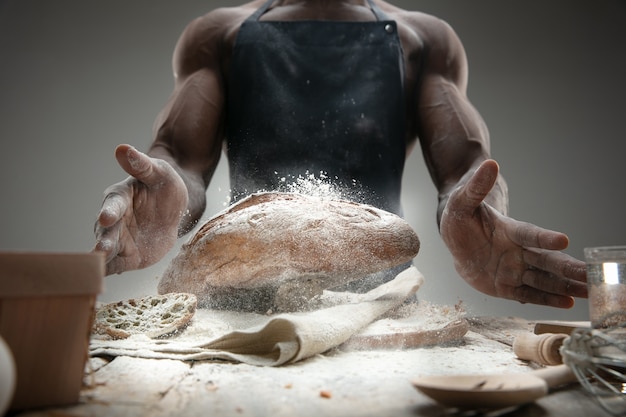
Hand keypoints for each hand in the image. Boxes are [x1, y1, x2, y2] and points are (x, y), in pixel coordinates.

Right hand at [93, 144, 188, 274]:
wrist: (174, 207)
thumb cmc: (164, 185)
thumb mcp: (159, 172)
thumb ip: (141, 165)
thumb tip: (122, 148)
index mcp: (121, 198)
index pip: (114, 204)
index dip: (110, 211)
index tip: (106, 218)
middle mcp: (115, 220)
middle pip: (106, 231)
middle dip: (104, 240)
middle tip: (100, 249)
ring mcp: (119, 239)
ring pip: (107, 250)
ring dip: (102, 259)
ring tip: (99, 267)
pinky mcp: (125, 256)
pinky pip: (113, 266)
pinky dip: (105, 274)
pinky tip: (97, 283)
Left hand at [439, 159, 586, 307]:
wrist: (455, 238)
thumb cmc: (461, 216)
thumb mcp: (462, 201)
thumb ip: (476, 187)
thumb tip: (489, 164)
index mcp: (509, 230)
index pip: (529, 234)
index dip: (544, 237)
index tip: (564, 239)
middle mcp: (518, 251)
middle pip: (546, 260)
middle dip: (568, 268)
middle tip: (591, 275)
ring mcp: (514, 269)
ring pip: (543, 279)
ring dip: (566, 285)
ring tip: (589, 291)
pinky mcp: (507, 287)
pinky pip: (528, 294)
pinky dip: (546, 299)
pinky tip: (568, 303)